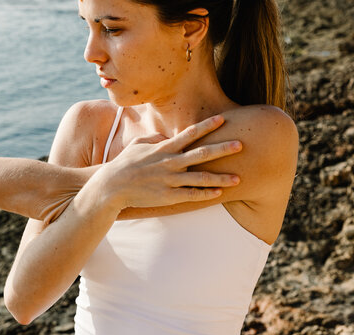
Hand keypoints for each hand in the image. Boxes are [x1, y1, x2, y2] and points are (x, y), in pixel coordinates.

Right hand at [94, 115, 241, 208]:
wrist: (112, 187)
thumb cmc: (125, 164)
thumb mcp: (138, 145)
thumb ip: (154, 139)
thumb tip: (166, 137)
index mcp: (164, 148)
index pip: (190, 134)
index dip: (207, 126)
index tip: (223, 119)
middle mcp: (170, 162)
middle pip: (202, 154)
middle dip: (223, 149)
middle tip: (241, 144)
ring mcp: (170, 180)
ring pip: (201, 178)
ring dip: (221, 178)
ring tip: (238, 178)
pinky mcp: (168, 196)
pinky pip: (191, 195)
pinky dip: (206, 194)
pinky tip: (219, 193)